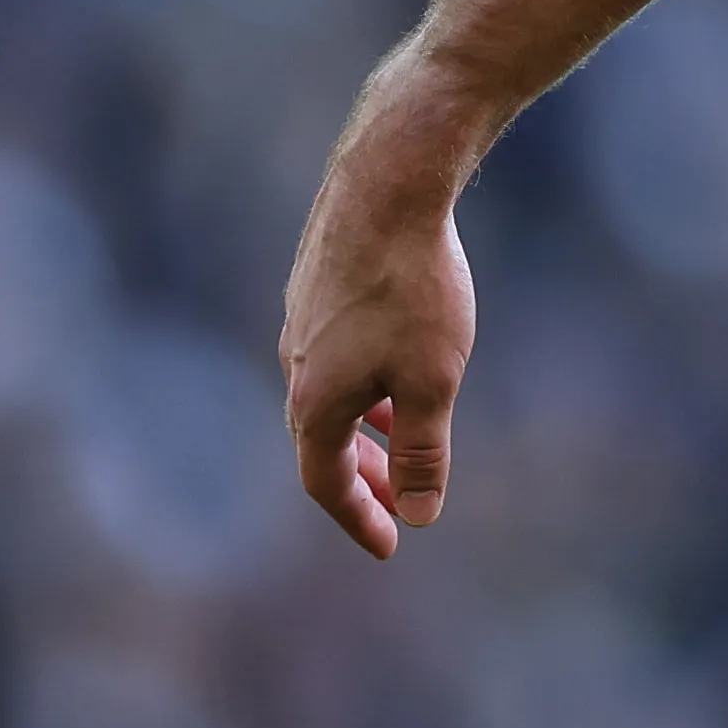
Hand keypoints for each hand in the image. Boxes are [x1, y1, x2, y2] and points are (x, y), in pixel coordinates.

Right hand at [278, 125, 477, 559]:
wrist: (389, 183)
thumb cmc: (413, 287)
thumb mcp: (433, 380)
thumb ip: (424, 451)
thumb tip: (419, 515)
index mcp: (314, 399)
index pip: (325, 481)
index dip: (360, 516)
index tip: (390, 545)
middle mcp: (295, 362)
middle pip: (321, 440)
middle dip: (362, 477)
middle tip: (399, 502)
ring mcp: (302, 318)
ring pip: (329, 391)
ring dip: (364, 426)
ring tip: (402, 436)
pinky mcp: (318, 280)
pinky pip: (335, 352)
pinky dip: (363, 379)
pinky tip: (397, 362)